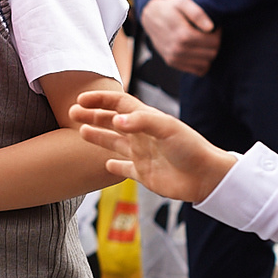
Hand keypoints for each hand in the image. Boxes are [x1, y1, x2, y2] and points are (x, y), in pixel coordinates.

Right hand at [74, 87, 239, 202]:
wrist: (205, 177)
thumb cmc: (190, 148)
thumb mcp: (167, 128)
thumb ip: (140, 121)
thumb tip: (115, 119)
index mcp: (147, 120)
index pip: (119, 104)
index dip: (100, 100)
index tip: (81, 99)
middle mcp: (142, 135)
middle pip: (112, 120)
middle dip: (93, 115)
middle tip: (71, 112)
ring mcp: (142, 154)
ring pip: (114, 142)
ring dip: (97, 135)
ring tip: (80, 130)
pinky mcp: (143, 173)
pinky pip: (124, 168)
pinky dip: (114, 166)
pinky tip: (106, 164)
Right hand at [141, 0, 219, 74]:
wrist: (149, 16)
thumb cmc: (169, 7)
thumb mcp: (182, 2)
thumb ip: (197, 13)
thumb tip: (210, 27)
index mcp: (183, 35)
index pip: (214, 42)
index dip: (218, 33)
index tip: (214, 27)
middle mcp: (178, 50)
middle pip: (212, 53)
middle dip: (215, 43)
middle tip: (209, 34)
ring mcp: (174, 58)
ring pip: (206, 63)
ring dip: (208, 53)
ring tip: (203, 41)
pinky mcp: (172, 63)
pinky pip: (197, 70)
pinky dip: (201, 62)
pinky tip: (197, 50)